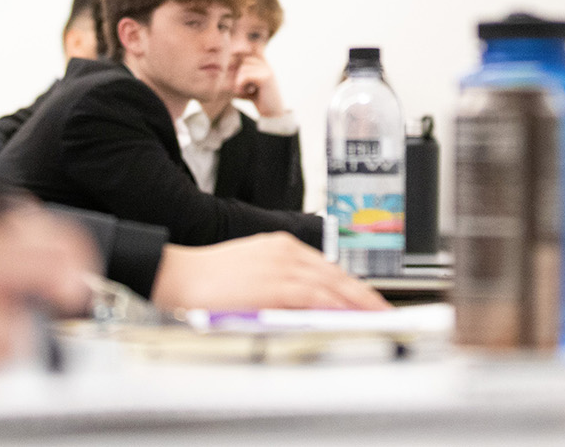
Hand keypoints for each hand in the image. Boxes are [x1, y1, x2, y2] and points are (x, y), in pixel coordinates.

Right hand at [149, 233, 388, 311]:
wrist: (179, 277)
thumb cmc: (209, 280)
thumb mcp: (253, 274)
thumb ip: (281, 284)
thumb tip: (306, 304)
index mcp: (283, 247)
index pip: (328, 268)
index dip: (352, 286)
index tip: (368, 300)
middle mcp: (288, 251)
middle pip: (337, 274)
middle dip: (364, 295)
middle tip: (384, 311)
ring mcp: (284, 265)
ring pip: (333, 285)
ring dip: (358, 303)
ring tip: (377, 317)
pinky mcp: (276, 283)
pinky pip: (317, 296)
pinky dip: (337, 307)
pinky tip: (350, 317)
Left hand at [231, 54, 284, 117]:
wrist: (272, 113)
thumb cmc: (258, 99)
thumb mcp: (247, 84)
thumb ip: (238, 75)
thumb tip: (223, 67)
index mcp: (263, 63)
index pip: (247, 50)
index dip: (237, 54)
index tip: (231, 60)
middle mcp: (266, 64)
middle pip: (242, 60)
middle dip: (237, 74)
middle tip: (240, 86)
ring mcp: (267, 69)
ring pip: (242, 69)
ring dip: (238, 82)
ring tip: (245, 90)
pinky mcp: (266, 77)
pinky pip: (245, 76)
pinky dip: (240, 86)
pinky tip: (246, 92)